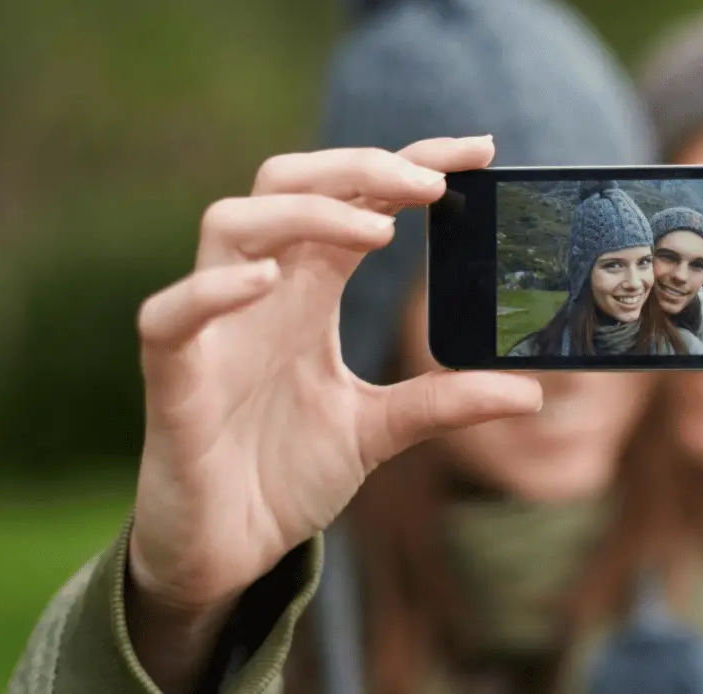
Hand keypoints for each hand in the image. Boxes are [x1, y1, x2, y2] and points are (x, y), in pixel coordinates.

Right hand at [128, 135, 541, 612]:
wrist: (227, 552)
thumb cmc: (284, 473)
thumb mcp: (379, 431)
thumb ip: (443, 404)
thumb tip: (531, 394)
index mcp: (307, 291)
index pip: (354, 199)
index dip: (409, 162)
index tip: (480, 149)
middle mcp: (259, 292)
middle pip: (287, 183)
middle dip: (358, 168)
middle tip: (430, 184)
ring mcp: (213, 329)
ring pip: (230, 223)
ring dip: (303, 210)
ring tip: (375, 232)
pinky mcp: (174, 378)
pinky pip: (172, 316)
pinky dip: (212, 290)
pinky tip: (266, 282)